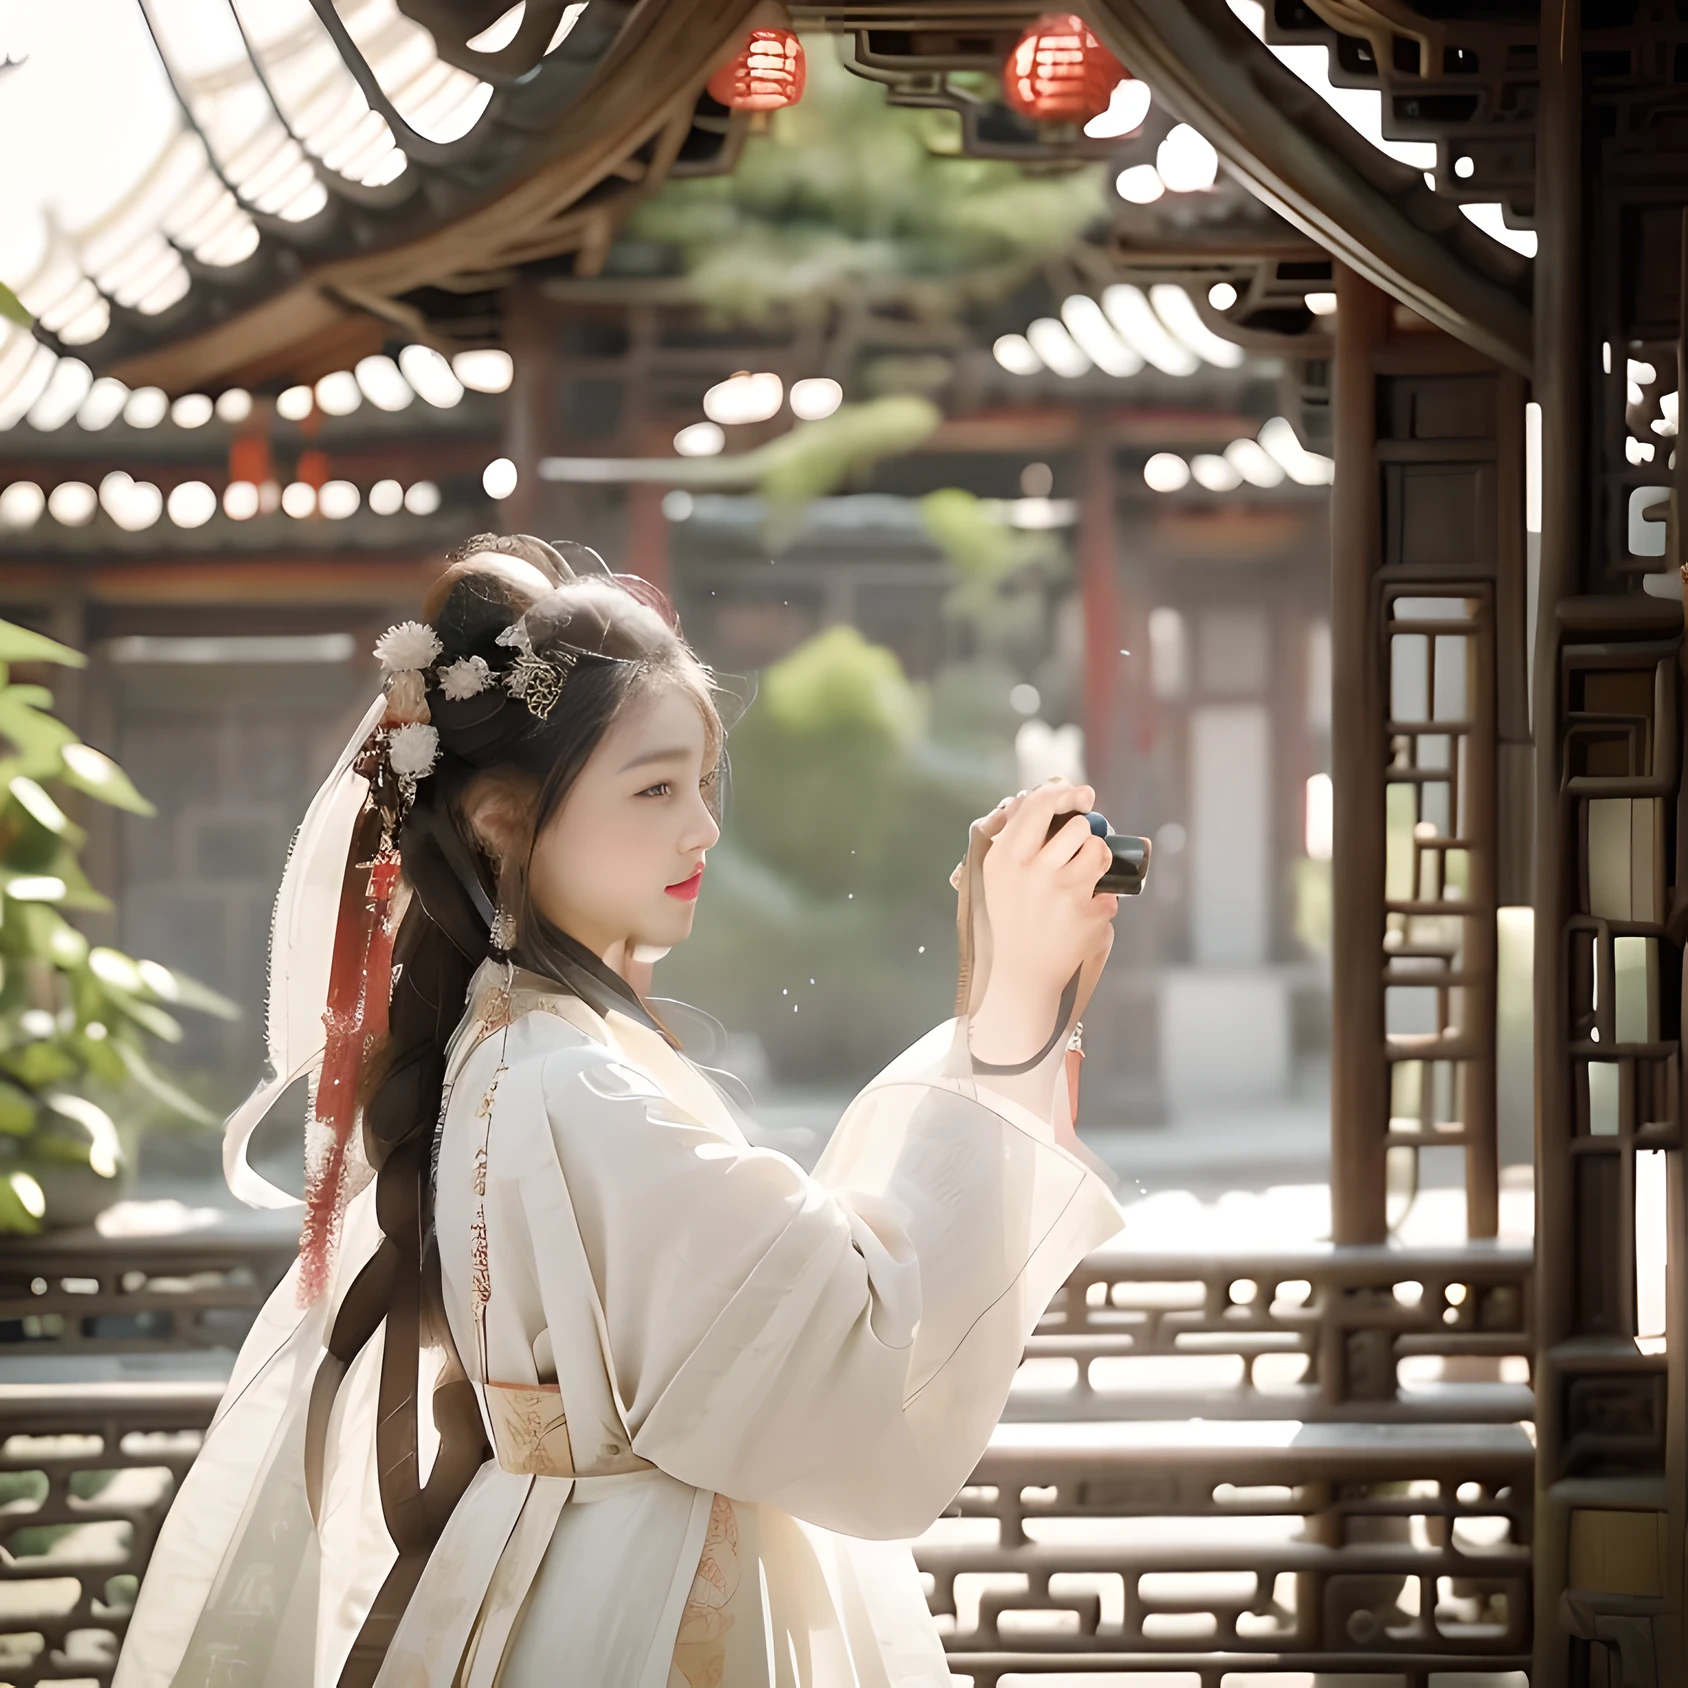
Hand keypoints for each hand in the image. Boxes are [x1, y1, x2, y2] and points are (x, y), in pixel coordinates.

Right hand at [962, 779, 1116, 1066]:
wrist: (1013, 988)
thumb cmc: (996, 934)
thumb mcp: (986, 885)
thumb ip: (1009, 844)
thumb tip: (1036, 801)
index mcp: (1003, 860)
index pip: (1039, 806)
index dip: (1064, 793)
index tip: (1080, 793)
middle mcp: (1035, 871)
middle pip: (1077, 827)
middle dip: (1081, 835)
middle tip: (1073, 852)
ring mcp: (1066, 893)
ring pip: (1098, 853)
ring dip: (1093, 863)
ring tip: (1077, 885)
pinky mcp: (1092, 916)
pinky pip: (1107, 896)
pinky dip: (1097, 906)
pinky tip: (1075, 924)